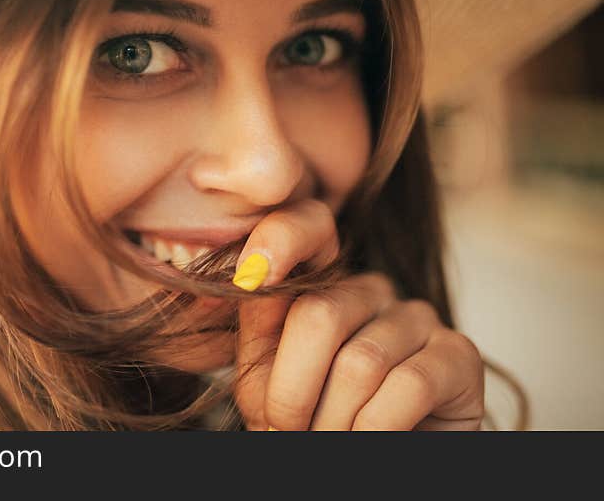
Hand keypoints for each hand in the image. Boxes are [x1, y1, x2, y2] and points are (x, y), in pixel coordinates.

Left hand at [232, 199, 484, 430]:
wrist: (369, 466)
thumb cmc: (314, 427)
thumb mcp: (266, 381)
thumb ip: (259, 327)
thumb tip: (246, 275)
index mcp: (322, 286)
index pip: (300, 238)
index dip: (279, 240)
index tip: (250, 274)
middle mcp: (372, 289)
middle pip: (319, 315)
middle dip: (292, 392)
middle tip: (286, 431)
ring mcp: (418, 316)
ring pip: (360, 362)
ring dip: (334, 424)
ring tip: (328, 446)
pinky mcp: (459, 354)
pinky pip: (409, 385)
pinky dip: (377, 430)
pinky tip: (370, 444)